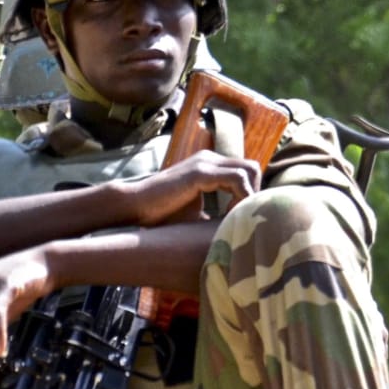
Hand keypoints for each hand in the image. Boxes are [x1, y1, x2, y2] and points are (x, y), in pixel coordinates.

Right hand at [116, 151, 261, 225]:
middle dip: (254, 193)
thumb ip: (217, 214)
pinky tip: (230, 215)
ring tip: (236, 217)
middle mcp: (210, 159)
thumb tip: (238, 229)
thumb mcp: (197, 214)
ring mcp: (205, 163)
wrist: (133, 207)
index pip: (247, 172)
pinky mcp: (200, 172)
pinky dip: (241, 197)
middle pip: (253, 168)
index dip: (250, 194)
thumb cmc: (162, 215)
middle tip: (243, 216)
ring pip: (249, 170)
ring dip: (249, 195)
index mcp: (210, 166)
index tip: (242, 216)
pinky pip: (237, 179)